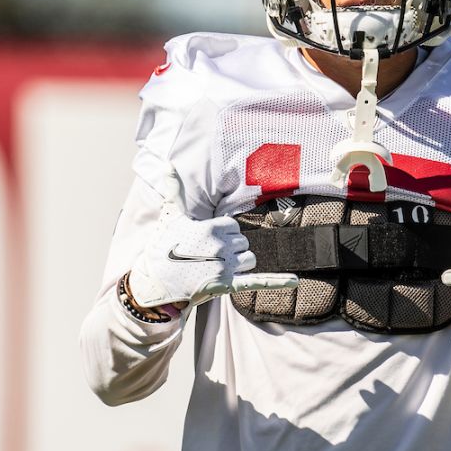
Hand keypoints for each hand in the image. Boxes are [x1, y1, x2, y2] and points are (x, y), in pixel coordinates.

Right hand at [127, 168, 299, 308]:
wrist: (155, 282)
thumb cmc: (162, 247)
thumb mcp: (170, 216)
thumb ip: (174, 190)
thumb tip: (167, 164)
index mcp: (212, 227)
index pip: (234, 227)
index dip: (223, 234)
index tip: (206, 241)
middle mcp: (221, 246)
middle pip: (243, 243)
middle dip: (230, 249)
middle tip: (207, 256)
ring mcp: (225, 267)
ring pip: (251, 259)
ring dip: (239, 264)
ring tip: (216, 268)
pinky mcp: (228, 285)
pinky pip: (258, 280)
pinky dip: (278, 281)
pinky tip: (295, 280)